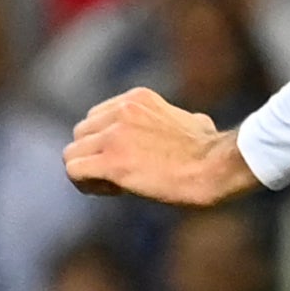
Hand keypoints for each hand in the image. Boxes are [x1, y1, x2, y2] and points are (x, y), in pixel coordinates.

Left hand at [63, 85, 257, 204]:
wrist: (217, 166)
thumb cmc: (213, 151)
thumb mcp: (195, 121)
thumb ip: (180, 119)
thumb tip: (196, 123)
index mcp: (136, 99)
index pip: (96, 118)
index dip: (105, 142)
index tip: (126, 159)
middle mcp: (121, 111)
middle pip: (80, 134)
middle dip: (93, 156)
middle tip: (117, 176)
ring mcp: (114, 135)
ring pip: (72, 154)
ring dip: (88, 172)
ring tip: (113, 185)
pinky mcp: (112, 162)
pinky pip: (74, 171)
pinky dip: (85, 184)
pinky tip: (111, 191)